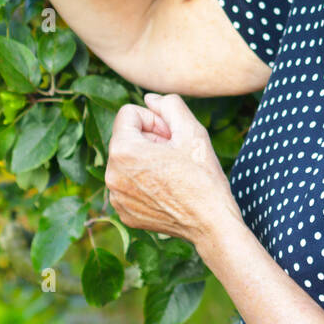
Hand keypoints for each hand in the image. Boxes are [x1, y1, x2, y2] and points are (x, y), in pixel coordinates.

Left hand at [104, 93, 239, 245]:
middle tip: (174, 155)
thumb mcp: (192, 130)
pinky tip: (166, 190)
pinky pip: (128, 184)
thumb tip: (149, 99)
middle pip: (127, 137)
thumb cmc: (203, 177)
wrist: (211, 224)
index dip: (154, 120)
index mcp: (123, 151)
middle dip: (149, 140)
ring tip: (171, 173)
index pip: (129, 114)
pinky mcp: (123, 213)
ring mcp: (116, 197)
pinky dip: (144, 182)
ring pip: (127, 161)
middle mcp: (111, 174)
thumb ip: (168, 105)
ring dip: (146, 160)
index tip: (172, 137)